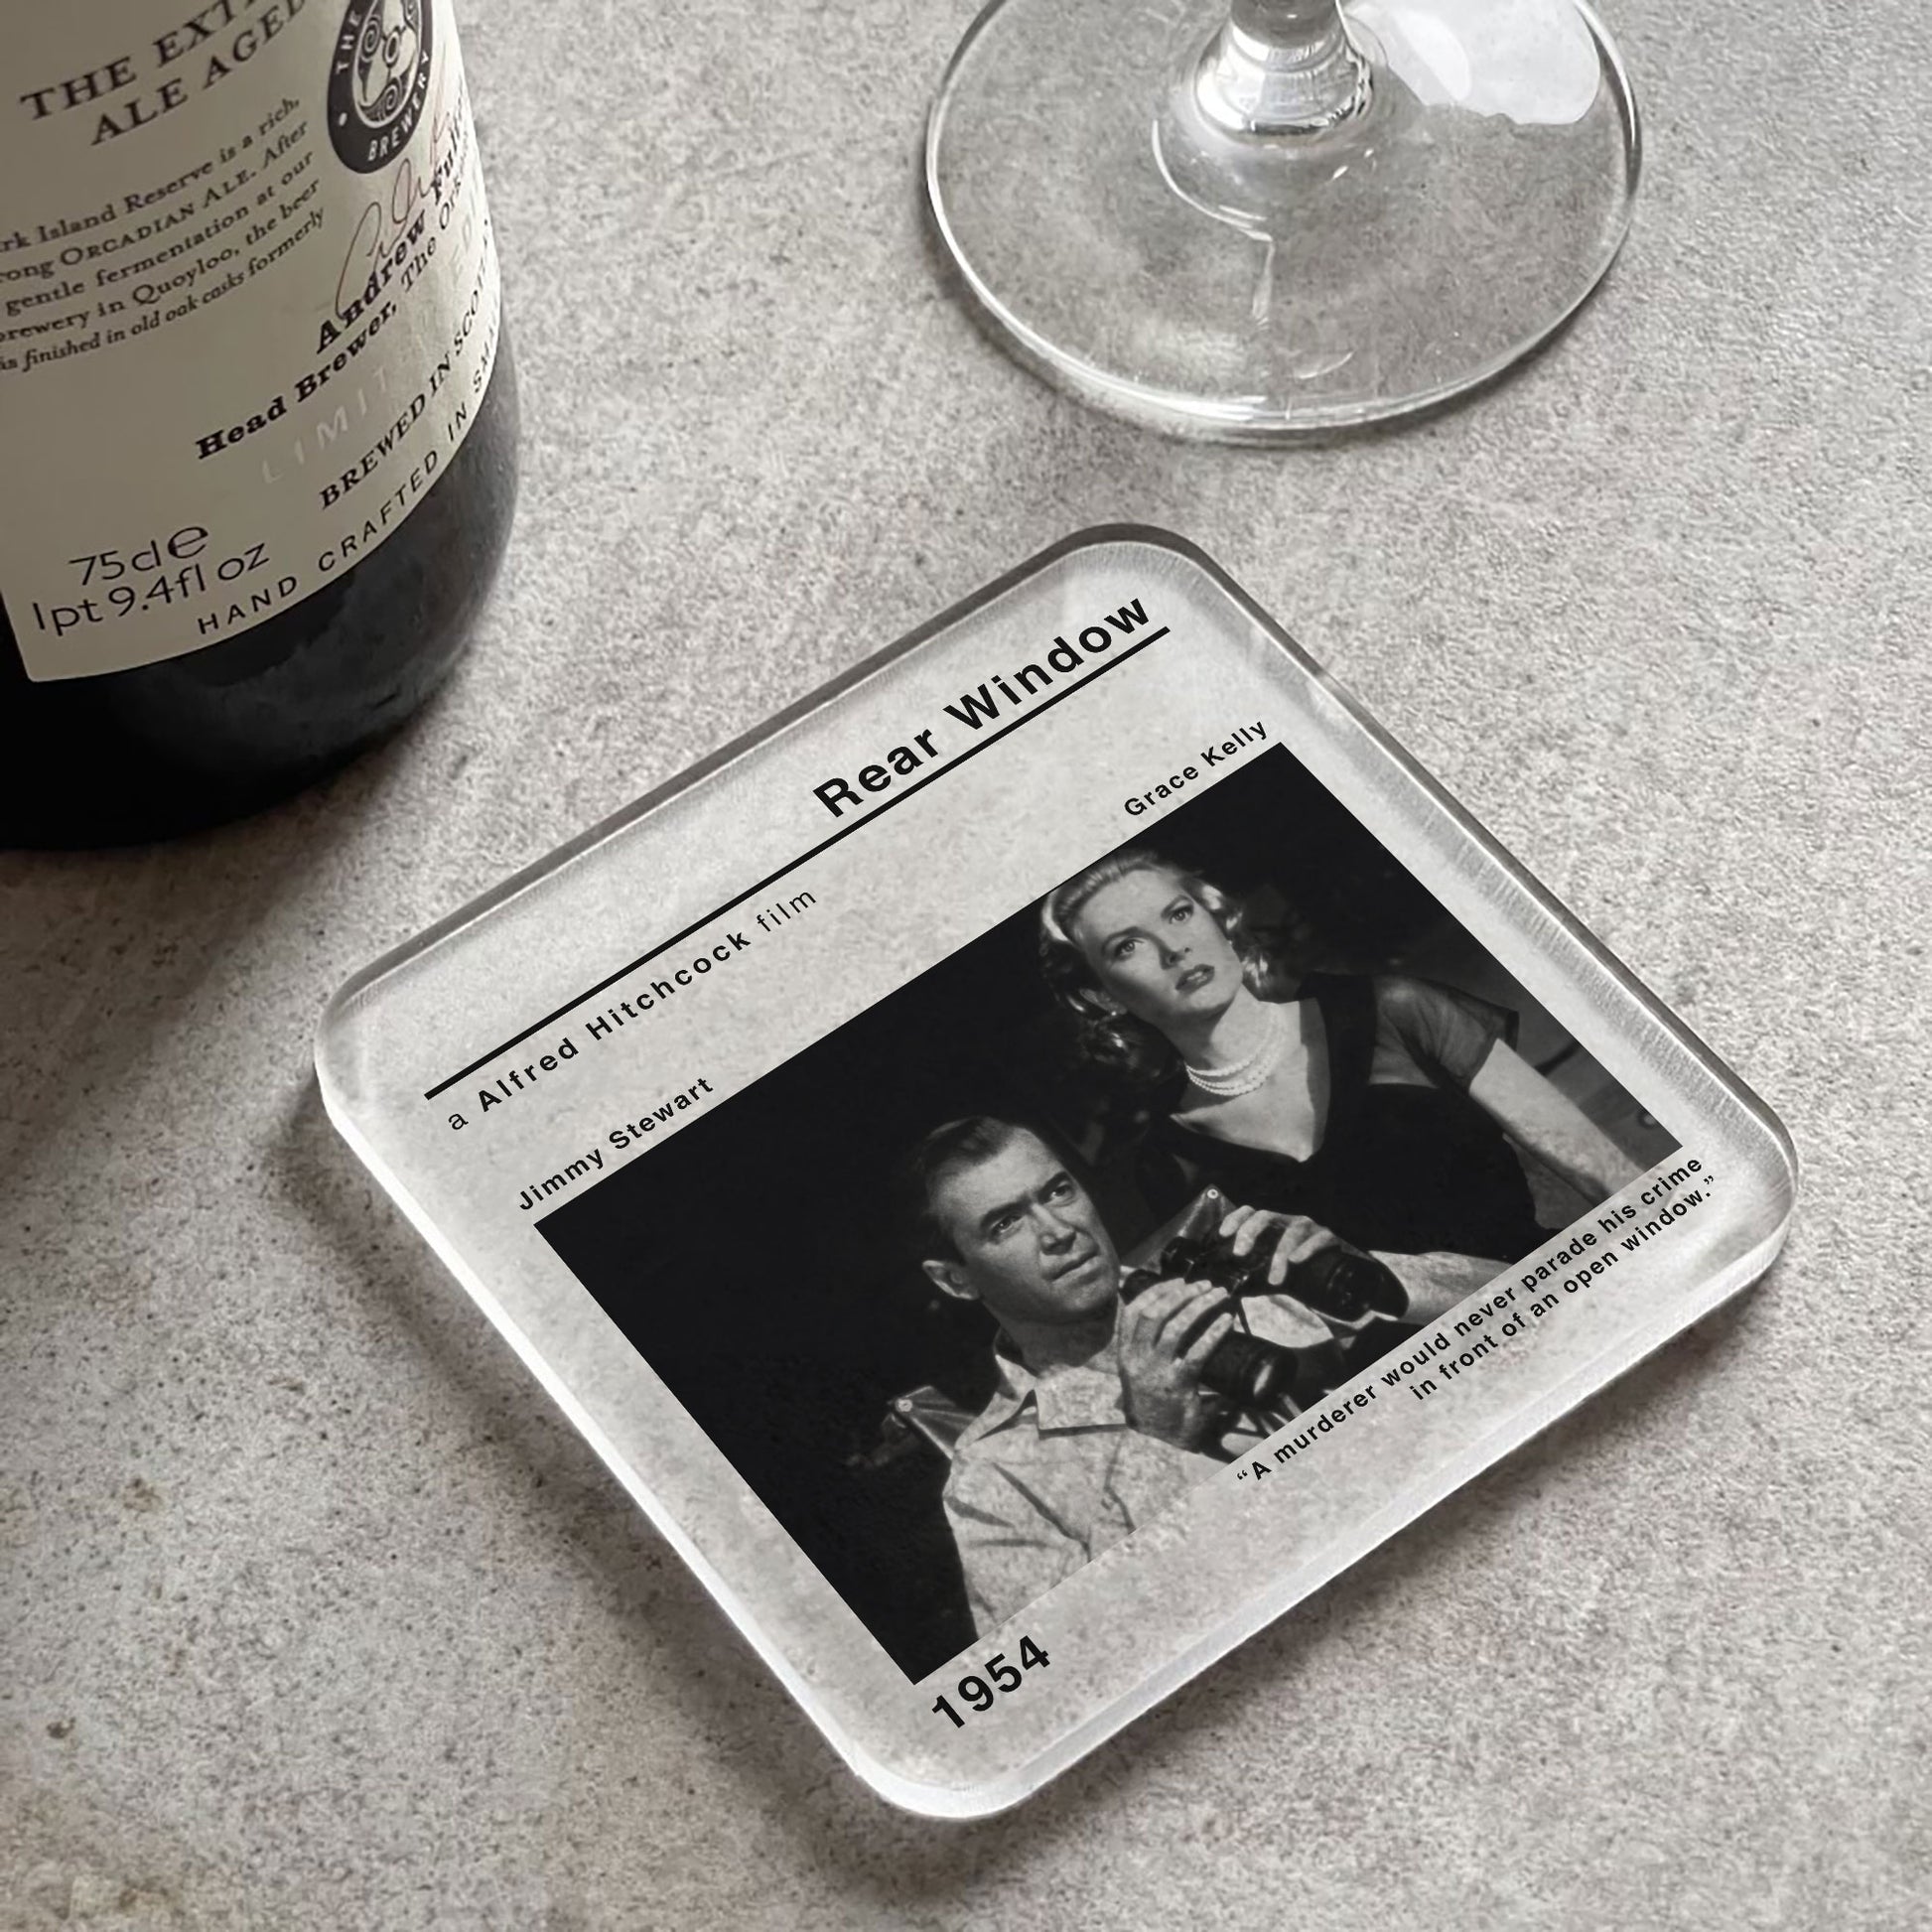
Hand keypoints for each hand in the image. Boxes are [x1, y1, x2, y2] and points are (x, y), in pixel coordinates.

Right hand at [1114, 1278, 1233, 1450]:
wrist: (1160, 1438)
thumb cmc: (1156, 1398)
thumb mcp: (1141, 1369)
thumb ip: (1149, 1343)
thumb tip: (1177, 1307)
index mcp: (1126, 1353)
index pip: (1136, 1311)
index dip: (1157, 1291)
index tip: (1179, 1281)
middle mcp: (1137, 1360)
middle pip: (1156, 1314)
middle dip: (1182, 1293)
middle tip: (1204, 1285)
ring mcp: (1156, 1373)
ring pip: (1175, 1328)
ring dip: (1199, 1306)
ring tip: (1218, 1295)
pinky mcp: (1177, 1386)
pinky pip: (1197, 1352)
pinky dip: (1213, 1333)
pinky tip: (1226, 1321)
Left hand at [1216, 1204, 1361, 1287]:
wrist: (1338, 1279)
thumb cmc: (1298, 1275)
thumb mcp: (1271, 1277)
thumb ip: (1250, 1282)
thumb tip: (1225, 1292)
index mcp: (1272, 1227)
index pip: (1250, 1213)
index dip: (1235, 1219)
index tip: (1223, 1235)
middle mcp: (1289, 1222)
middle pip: (1266, 1216)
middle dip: (1250, 1231)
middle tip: (1240, 1254)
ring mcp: (1310, 1228)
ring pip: (1293, 1232)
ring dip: (1280, 1256)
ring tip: (1275, 1280)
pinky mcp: (1330, 1238)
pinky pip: (1320, 1238)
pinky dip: (1307, 1249)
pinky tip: (1296, 1260)